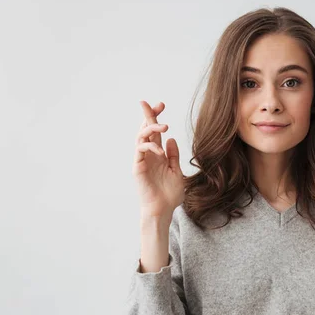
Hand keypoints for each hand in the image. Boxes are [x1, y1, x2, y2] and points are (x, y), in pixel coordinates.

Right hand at [133, 101, 184, 218]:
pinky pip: (140, 150)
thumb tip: (171, 138)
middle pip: (145, 129)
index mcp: (158, 154)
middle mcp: (148, 154)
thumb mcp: (176, 171)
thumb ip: (173, 155)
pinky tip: (160, 150)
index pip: (156, 132)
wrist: (163, 210)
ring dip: (151, 128)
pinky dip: (150, 146)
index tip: (161, 105)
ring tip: (164, 126)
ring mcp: (142, 160)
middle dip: (149, 114)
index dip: (156, 117)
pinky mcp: (137, 167)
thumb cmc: (169, 194)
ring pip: (140, 137)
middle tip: (157, 104)